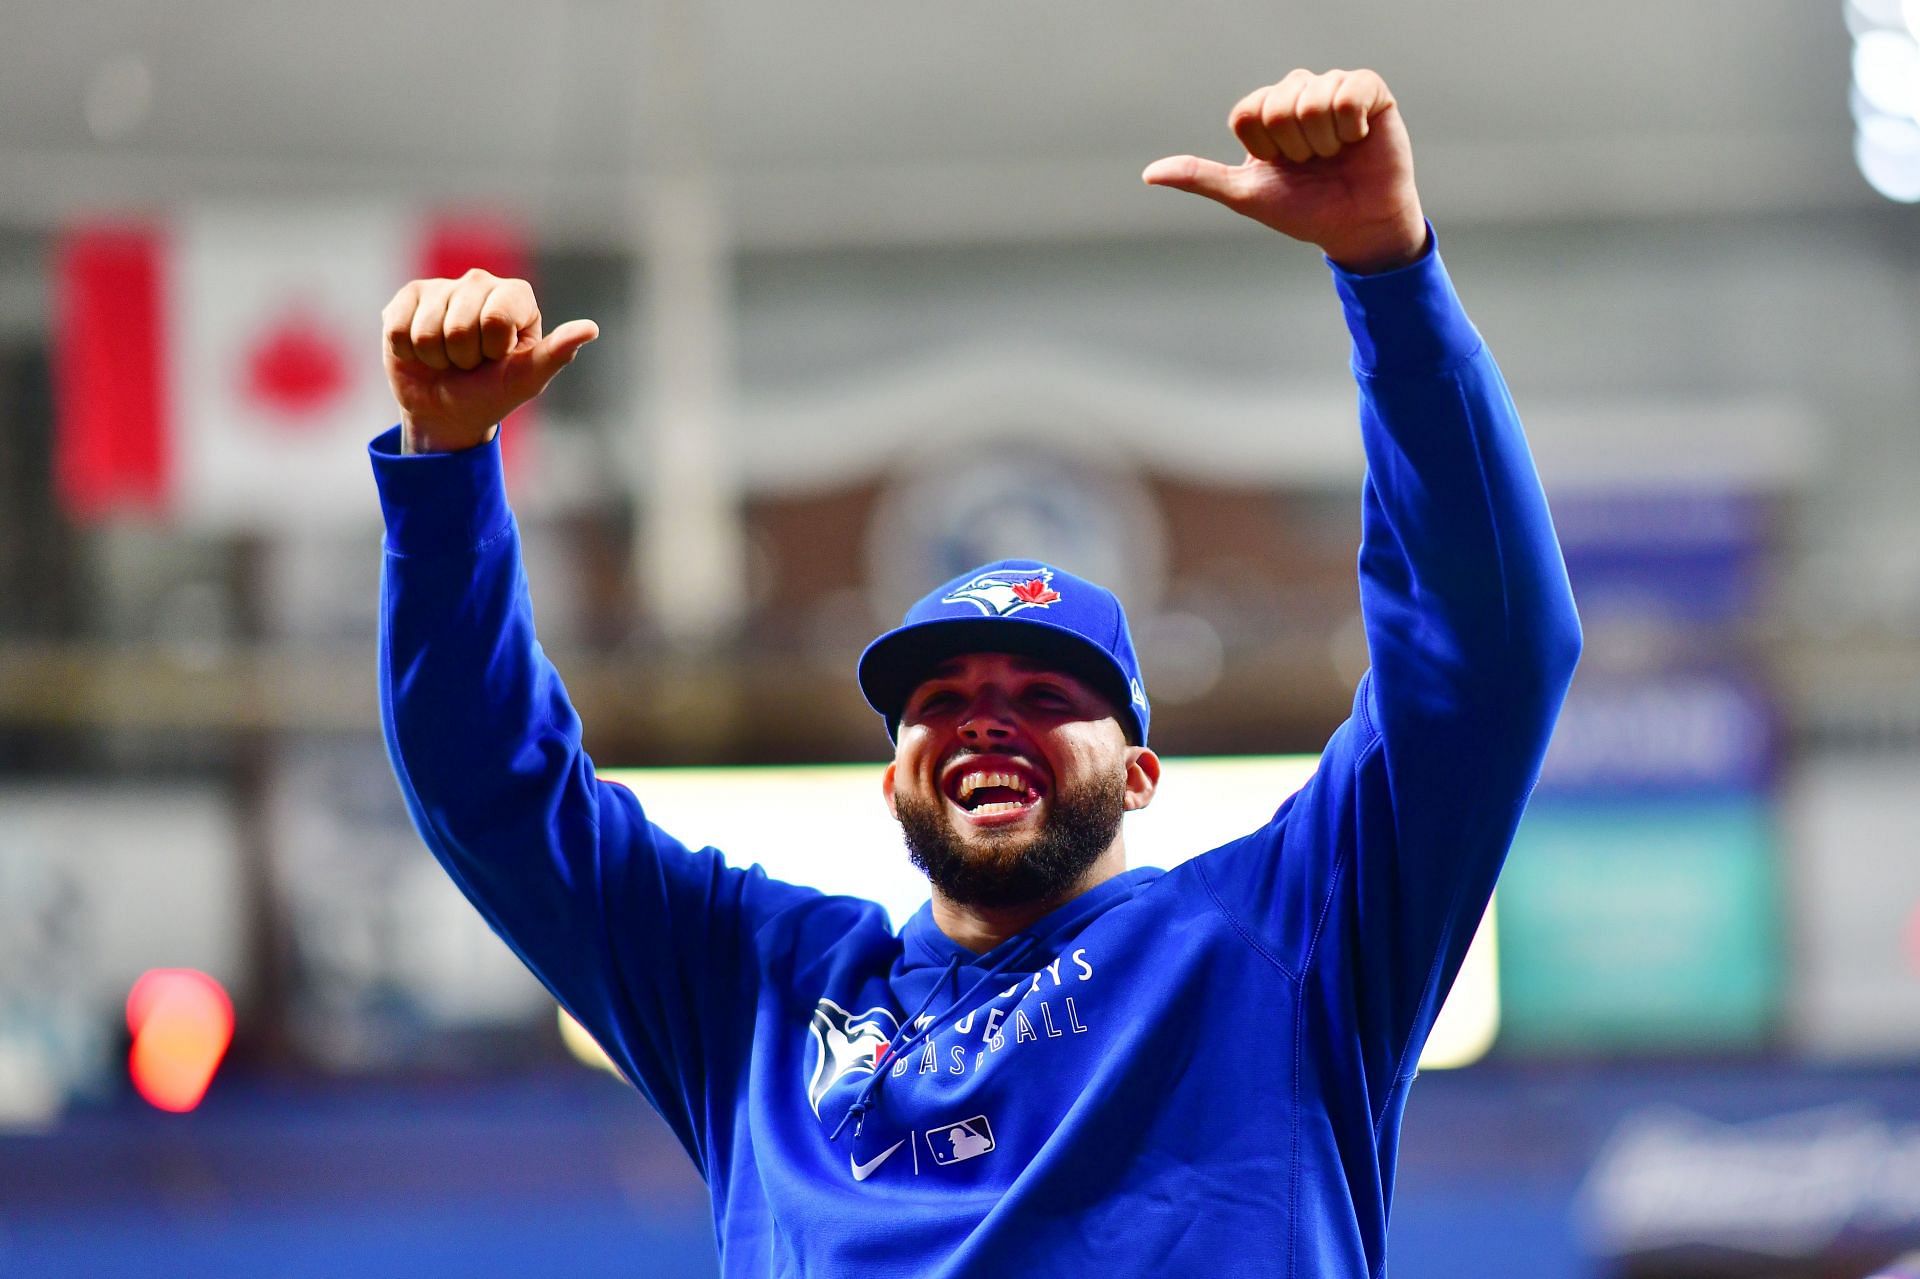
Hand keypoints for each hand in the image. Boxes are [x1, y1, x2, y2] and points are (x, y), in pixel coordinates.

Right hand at [381, 269, 598, 453]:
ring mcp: (442, 287)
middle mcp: (480, 282)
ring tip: (448, 358)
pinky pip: (400, 328)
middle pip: (459, 325)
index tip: (498, 357)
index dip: (492, 348)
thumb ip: (557, 352)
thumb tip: (590, 328)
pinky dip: (409, 351)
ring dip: (436, 356)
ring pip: (428, 329)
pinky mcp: (407, 298)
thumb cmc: (494, 392)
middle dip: (463, 356)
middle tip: (470, 362)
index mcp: (516, 296)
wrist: (449, 411)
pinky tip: (422, 351)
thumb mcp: (527, 378)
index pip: (495, 318)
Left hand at [1142, 69, 1426, 273]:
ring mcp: (1332, 88)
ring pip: (1312, 99)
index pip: (1248, 114)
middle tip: (1313, 164)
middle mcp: (1296, 93)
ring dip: (1324, 142)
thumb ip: (1199, 178)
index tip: (1281, 166)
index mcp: (1265, 112)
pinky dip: (1351, 127)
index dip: (1264, 149)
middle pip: (1277, 105)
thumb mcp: (1245, 195)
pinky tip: (1357, 138)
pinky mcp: (1369, 90)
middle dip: (1295, 148)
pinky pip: (1348, 92)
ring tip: (1336, 154)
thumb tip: (1150, 175)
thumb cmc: (1304, 210)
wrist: (1356, 226)